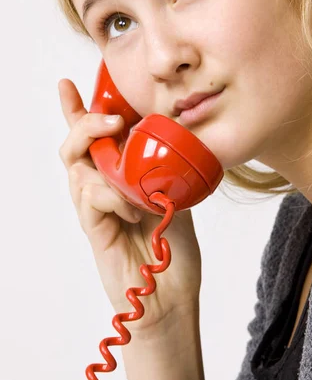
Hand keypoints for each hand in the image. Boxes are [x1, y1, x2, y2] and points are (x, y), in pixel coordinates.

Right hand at [58, 78, 201, 331]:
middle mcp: (99, 187)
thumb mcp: (175, 193)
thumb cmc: (170, 246)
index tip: (69, 84)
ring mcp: (93, 208)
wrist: (169, 294)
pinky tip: (134, 209)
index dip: (77, 110)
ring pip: (78, 168)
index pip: (92, 137)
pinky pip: (91, 197)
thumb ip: (163, 167)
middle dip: (86, 122)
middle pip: (75, 145)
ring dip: (104, 161)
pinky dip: (113, 196)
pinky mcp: (93, 227)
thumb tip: (173, 131)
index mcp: (117, 175)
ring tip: (129, 171)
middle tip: (111, 118)